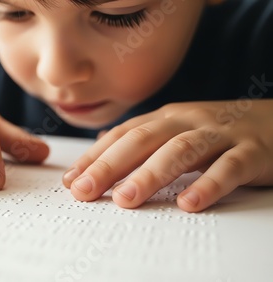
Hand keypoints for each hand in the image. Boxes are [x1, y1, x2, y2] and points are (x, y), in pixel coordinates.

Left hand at [62, 100, 272, 211]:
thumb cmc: (217, 131)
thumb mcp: (175, 130)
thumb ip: (141, 139)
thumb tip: (100, 145)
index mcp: (165, 118)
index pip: (122, 135)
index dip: (94, 157)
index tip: (71, 181)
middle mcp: (187, 121)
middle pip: (142, 140)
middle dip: (109, 166)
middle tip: (85, 191)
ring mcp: (219, 133)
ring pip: (180, 150)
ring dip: (150, 174)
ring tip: (125, 199)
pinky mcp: (251, 151)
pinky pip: (228, 167)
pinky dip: (208, 184)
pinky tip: (189, 204)